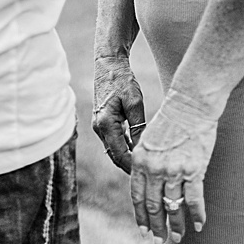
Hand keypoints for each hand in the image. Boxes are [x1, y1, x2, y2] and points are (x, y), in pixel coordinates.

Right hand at [92, 55, 144, 174]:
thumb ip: (138, 125)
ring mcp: (98, 126)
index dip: (131, 165)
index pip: (119, 153)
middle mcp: (98, 128)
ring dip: (126, 158)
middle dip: (128, 166)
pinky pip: (113, 140)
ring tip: (142, 168)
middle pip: (114, 154)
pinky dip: (123, 147)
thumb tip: (142, 147)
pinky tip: (136, 151)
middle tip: (144, 178)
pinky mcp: (102, 122)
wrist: (108, 65)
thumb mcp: (135, 101)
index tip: (144, 174)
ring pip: (113, 148)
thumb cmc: (122, 80)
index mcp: (105, 124)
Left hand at [131, 88, 217, 242]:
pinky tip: (199, 224)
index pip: (137, 197)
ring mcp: (173, 170)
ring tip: (178, 237)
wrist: (191, 103)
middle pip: (152, 206)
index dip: (141, 217)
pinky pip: (194, 198)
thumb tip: (150, 183)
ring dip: (175, 225)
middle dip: (156, 226)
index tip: (145, 230)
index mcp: (139, 161)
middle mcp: (154, 169)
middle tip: (159, 241)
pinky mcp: (193, 168)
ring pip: (172, 206)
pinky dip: (197, 214)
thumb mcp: (150, 139)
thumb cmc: (173, 118)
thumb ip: (147, 162)